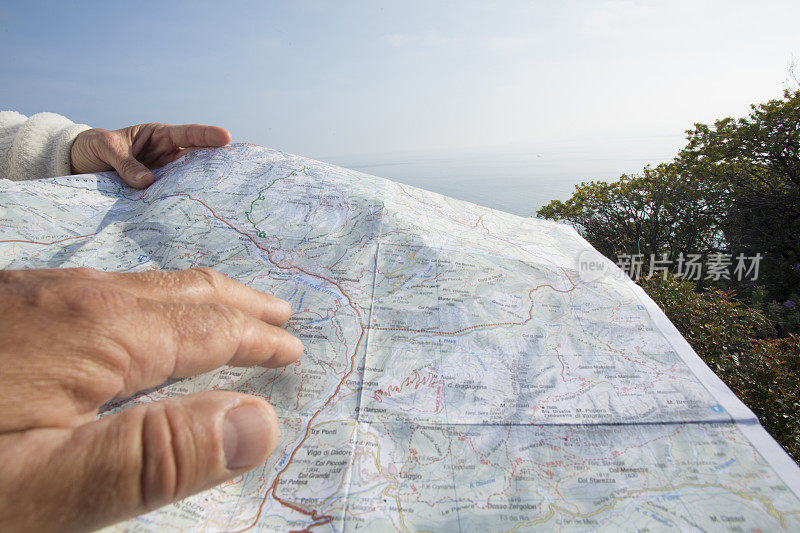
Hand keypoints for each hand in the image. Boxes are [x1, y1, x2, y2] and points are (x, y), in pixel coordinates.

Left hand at [0, 267, 302, 531]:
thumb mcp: (44, 488)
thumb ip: (155, 457)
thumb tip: (260, 424)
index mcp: (101, 331)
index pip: (210, 330)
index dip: (259, 342)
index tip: (293, 350)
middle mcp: (75, 295)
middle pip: (184, 292)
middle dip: (240, 305)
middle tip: (280, 314)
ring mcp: (36, 292)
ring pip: (143, 287)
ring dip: (196, 302)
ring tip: (224, 314)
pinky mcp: (8, 302)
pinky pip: (104, 290)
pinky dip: (151, 303)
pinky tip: (139, 323)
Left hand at [70, 123, 231, 187]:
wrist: (77, 165)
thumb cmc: (93, 147)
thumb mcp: (105, 148)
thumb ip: (126, 164)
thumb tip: (147, 183)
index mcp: (158, 135)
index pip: (187, 134)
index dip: (207, 135)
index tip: (226, 137)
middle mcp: (167, 155)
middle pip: (197, 158)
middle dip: (215, 163)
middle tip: (234, 169)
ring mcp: (163, 175)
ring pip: (188, 180)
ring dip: (200, 186)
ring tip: (220, 194)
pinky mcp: (155, 193)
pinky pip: (172, 196)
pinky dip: (181, 202)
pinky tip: (192, 210)